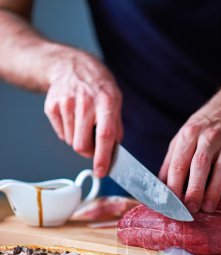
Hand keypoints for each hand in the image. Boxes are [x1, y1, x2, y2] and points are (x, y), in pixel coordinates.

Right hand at [44, 51, 122, 176]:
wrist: (71, 66)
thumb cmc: (97, 86)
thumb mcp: (115, 100)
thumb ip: (117, 127)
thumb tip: (114, 153)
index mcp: (106, 101)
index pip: (105, 135)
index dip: (103, 157)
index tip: (102, 171)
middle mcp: (85, 102)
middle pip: (81, 145)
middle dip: (89, 152)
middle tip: (94, 144)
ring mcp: (66, 103)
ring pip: (71, 142)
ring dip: (79, 140)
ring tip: (83, 122)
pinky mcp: (52, 107)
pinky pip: (61, 135)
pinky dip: (69, 132)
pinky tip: (73, 117)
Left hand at [159, 82, 220, 212]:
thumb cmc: (203, 127)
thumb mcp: (182, 137)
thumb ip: (171, 162)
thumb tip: (161, 187)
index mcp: (190, 134)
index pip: (179, 163)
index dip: (175, 185)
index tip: (172, 203)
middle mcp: (210, 137)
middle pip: (201, 165)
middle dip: (195, 189)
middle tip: (191, 208)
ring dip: (215, 190)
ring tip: (208, 207)